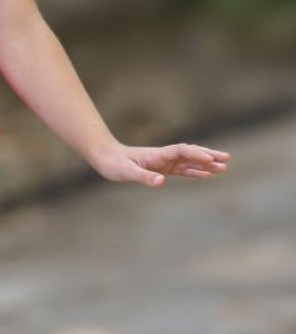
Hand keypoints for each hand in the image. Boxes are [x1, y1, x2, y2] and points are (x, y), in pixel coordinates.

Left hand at [92, 141, 229, 187]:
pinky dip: (194, 171)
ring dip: (205, 164)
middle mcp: (164, 157)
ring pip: (189, 162)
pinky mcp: (161, 169)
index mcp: (158, 155)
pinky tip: (205, 174)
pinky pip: (181, 170)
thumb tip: (161, 181)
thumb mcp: (126, 172)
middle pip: (190, 154)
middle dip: (208, 155)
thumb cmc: (114, 164)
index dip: (196, 155)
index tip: (210, 160)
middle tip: (227, 158)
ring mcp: (164, 162)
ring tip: (224, 167)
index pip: (182, 152)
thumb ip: (144, 177)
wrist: (105, 158)